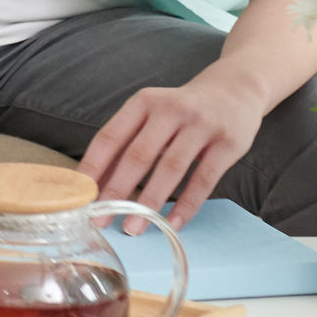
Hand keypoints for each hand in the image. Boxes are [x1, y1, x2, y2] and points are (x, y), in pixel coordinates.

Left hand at [78, 72, 270, 226]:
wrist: (236, 89)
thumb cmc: (182, 111)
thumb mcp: (152, 115)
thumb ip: (127, 144)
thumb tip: (96, 185)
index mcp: (144, 102)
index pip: (111, 136)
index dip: (94, 166)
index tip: (80, 194)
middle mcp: (171, 110)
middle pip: (138, 155)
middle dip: (117, 191)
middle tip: (101, 219)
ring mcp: (201, 125)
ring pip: (170, 168)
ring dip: (149, 202)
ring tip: (133, 227)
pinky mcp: (228, 143)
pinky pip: (203, 179)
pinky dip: (186, 205)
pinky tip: (172, 224)